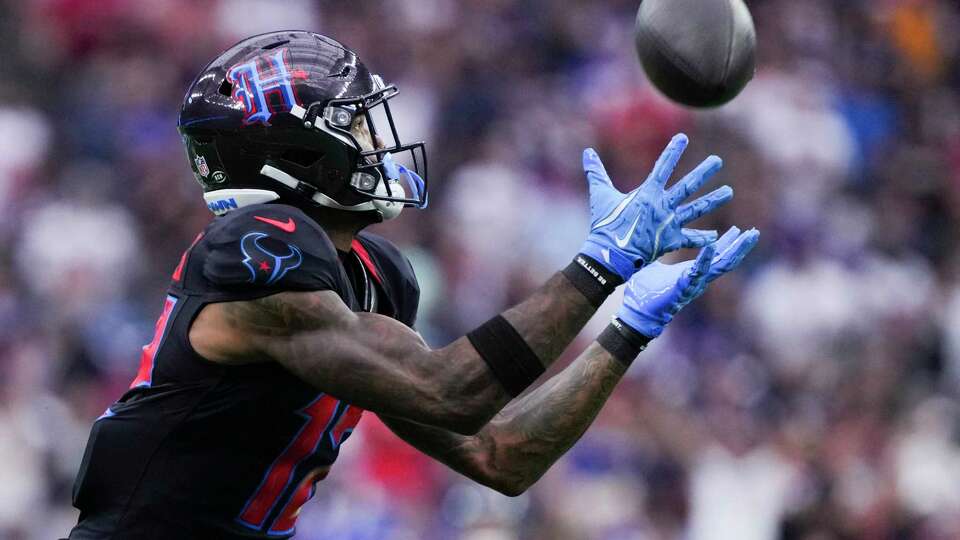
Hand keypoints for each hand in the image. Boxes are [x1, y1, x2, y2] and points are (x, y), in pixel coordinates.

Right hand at [579, 134, 733, 281]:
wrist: (610, 254)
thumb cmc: (605, 224)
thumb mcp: (600, 195)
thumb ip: (596, 173)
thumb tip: (586, 152)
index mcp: (647, 193)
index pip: (663, 167)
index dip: (673, 151)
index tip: (684, 138)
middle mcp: (662, 206)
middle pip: (688, 186)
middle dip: (704, 172)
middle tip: (718, 161)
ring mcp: (669, 223)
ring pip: (696, 209)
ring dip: (713, 200)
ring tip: (728, 192)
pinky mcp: (670, 240)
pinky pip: (689, 238)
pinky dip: (702, 238)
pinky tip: (716, 236)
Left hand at [617, 226, 759, 337]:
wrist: (638, 312)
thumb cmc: (645, 293)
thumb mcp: (656, 267)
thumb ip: (660, 256)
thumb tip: (655, 242)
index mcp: (692, 272)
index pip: (716, 256)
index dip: (728, 243)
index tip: (738, 230)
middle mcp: (698, 278)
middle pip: (726, 260)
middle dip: (740, 246)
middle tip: (754, 232)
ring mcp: (694, 283)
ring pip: (721, 265)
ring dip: (735, 250)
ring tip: (748, 237)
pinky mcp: (684, 287)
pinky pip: (698, 271)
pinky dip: (705, 257)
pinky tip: (712, 245)